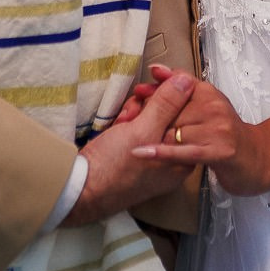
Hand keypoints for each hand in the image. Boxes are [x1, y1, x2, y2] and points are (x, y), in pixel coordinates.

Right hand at [61, 70, 196, 225]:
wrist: (80, 189)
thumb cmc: (116, 165)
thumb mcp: (143, 130)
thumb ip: (167, 105)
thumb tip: (188, 81)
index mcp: (183, 157)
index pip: (188, 114)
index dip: (170, 94)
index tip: (150, 86)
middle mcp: (172, 160)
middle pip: (169, 116)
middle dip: (148, 106)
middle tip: (131, 111)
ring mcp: (153, 159)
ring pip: (151, 120)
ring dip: (135, 113)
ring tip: (121, 121)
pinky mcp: (135, 156)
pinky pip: (139, 131)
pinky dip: (127, 124)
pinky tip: (117, 126)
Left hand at [127, 65, 269, 197]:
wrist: (259, 160)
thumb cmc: (225, 134)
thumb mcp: (206, 106)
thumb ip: (181, 88)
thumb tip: (155, 68)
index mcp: (209, 93)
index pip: (176, 86)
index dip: (154, 91)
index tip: (137, 93)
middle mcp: (215, 107)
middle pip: (171, 110)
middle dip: (149, 118)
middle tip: (128, 123)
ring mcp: (218, 129)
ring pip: (174, 130)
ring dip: (151, 138)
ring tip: (133, 141)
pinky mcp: (219, 151)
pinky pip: (184, 151)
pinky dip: (161, 152)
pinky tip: (141, 153)